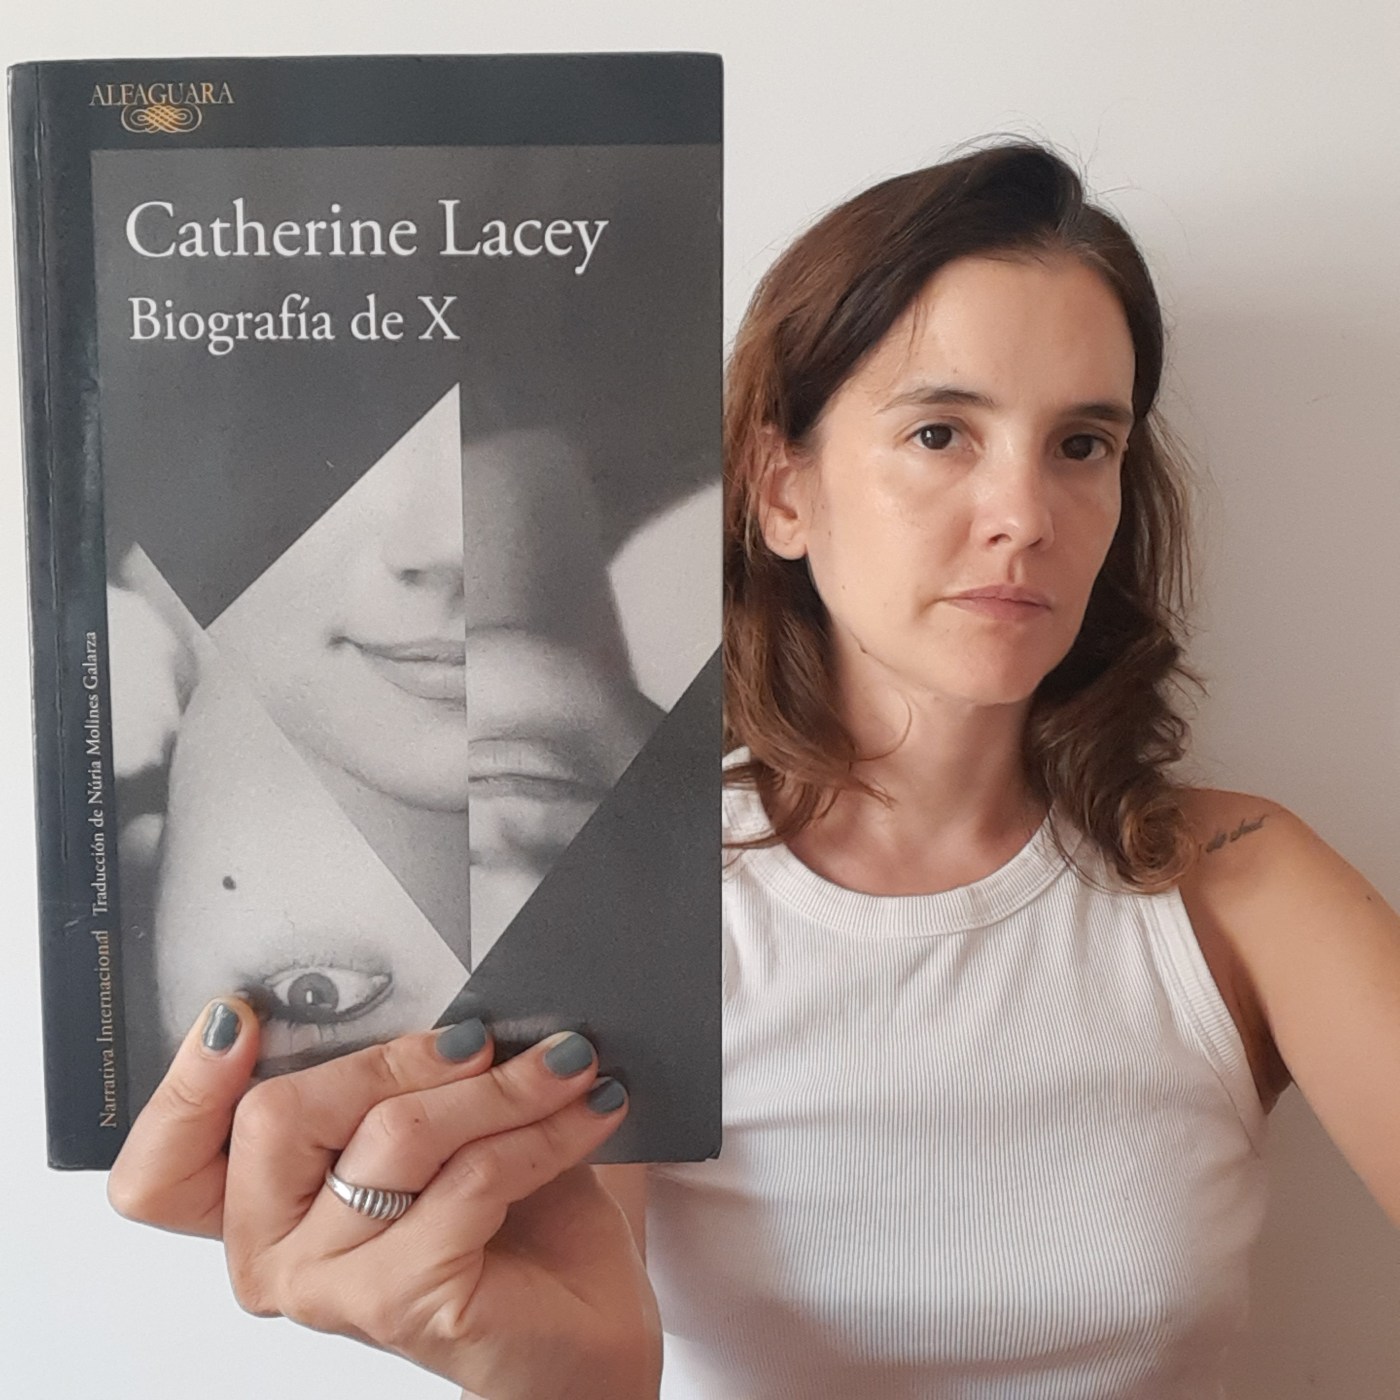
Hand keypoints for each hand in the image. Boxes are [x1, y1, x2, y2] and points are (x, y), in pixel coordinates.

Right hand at [108, 1000, 660, 1399]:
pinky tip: (588, 1111)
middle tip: (482, 1038)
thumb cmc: (511, 1221)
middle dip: (394, 1056)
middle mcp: (273, 1254)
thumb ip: (405, 1077)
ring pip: (393, 1137)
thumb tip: (442, 991)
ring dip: (500, 1086)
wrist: (582, 1326)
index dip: (183, 1086)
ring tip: (567, 1064)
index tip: (237, 1016)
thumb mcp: (443, 1129)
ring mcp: (330, 1288)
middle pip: (278, 1116)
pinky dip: (540, 1132)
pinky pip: (469, 1179)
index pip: (164, 1167)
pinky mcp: (402, 1303)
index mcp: (263, 1206)